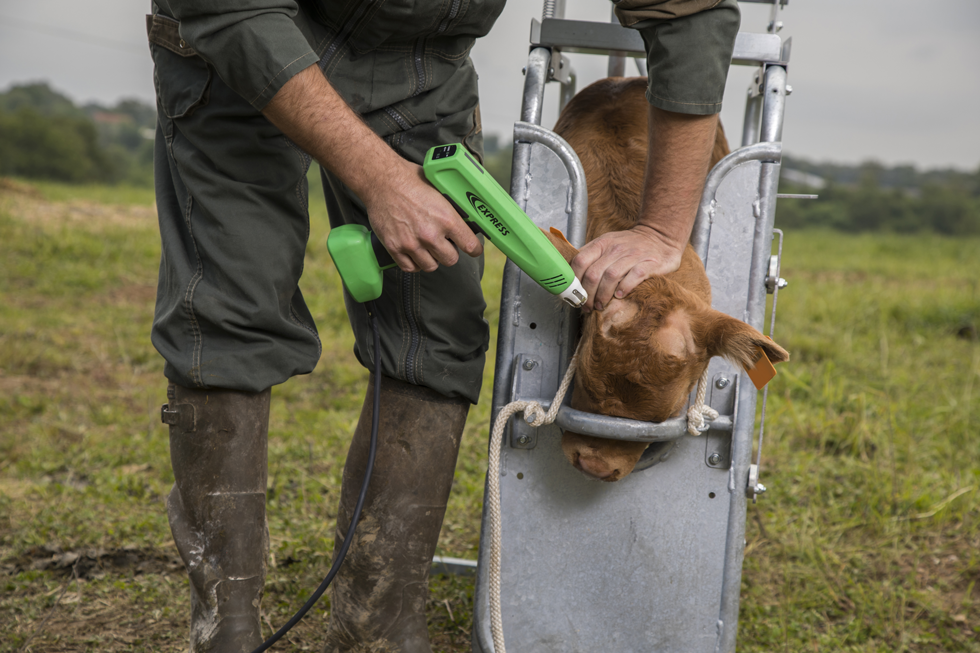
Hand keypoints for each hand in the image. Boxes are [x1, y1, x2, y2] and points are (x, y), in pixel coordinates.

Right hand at [362, 161, 481, 272]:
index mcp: (446, 219)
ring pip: (430, 266)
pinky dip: (414, 263)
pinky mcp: (395, 248)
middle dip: (449, 252)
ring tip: (428, 248)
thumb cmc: (410, 180)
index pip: (470, 246)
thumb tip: (466, 218)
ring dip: (431, 259)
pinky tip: (415, 253)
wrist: (381, 180)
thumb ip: (452, 209)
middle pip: (450, 260)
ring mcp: (411, 243)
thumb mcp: (439, 190)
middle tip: (444, 243)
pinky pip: (410, 267)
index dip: (474, 249)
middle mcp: (430, 234)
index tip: (473, 249)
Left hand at [571, 224, 683, 312]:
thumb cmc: (630, 245)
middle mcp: (616, 248)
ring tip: (601, 305)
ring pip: (611, 277)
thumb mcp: (607, 244)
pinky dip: (624, 288)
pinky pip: (634, 277)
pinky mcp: (650, 263)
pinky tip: (620, 296)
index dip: (574, 281)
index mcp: (602, 243)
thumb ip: (591, 255)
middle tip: (587, 306)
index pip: (580, 261)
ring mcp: (633, 255)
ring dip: (603, 295)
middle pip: (593, 273)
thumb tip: (570, 274)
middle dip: (587, 294)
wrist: (660, 237)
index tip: (574, 294)